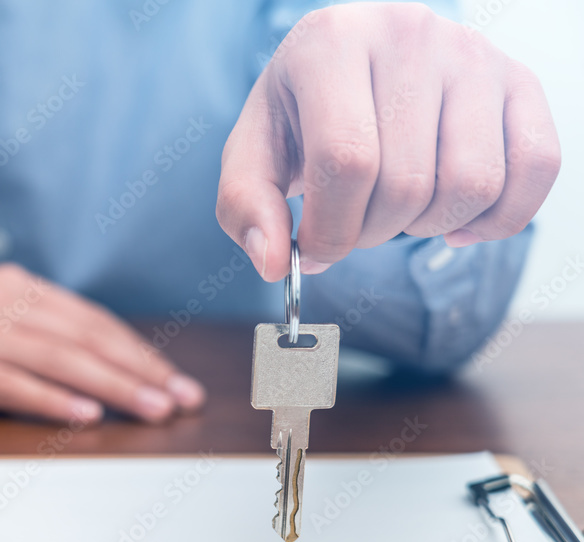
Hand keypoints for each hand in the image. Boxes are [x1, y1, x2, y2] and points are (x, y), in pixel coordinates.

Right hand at [0, 262, 204, 422]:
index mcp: (13, 288)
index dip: (137, 350)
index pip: (91, 320)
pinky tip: (85, 414)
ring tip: (154, 410)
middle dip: (142, 370)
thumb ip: (25, 321)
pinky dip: (51, 399)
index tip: (173, 377)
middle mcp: (0, 304)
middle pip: (85, 339)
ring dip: (113, 386)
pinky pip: (8, 384)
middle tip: (183, 398)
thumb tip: (83, 352)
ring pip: (58, 360)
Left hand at [216, 3, 560, 280]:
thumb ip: (246, 207)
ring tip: (395, 210)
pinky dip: (497, 218)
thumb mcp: (253, 152)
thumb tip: (276, 264)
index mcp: (332, 43)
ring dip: (428, 227)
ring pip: (472, 185)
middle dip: (372, 232)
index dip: (332, 229)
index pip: (347, 162)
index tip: (314, 248)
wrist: (348, 69)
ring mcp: (472, 55)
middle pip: (408, 184)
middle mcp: (409, 35)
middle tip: (352, 222)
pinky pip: (536, 170)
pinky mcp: (518, 83)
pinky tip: (454, 218)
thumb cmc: (299, 114)